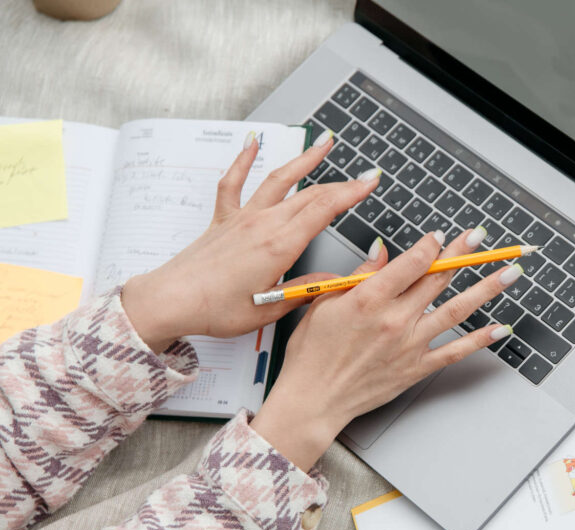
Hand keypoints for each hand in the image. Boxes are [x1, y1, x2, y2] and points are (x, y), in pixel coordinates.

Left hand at [121, 130, 379, 352]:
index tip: (371, 182)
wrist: (171, 301)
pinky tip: (252, 142)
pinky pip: (234, 182)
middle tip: (365, 175)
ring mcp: (242, 218)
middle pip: (310, 195)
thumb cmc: (216, 310)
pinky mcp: (223, 220)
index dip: (351, 193)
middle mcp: (263, 224)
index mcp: (279, 245)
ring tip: (324, 143)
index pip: (324, 210)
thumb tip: (338, 282)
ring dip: (304, 160)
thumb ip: (308, 289)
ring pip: (279, 180)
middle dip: (342, 183)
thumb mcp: (272, 308)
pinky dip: (243, 159)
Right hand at [250, 225, 522, 470]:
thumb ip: (360, 275)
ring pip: (457, 309)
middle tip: (482, 238)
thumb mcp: (325, 302)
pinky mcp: (416, 367)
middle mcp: (395, 319)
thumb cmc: (312, 354)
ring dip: (487, 288)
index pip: (412, 262)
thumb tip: (382, 252)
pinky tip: (501, 327)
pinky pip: (456, 351)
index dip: (431, 245)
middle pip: (438, 278)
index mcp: (369, 298)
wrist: (314, 400)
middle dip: (464, 253)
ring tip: (510, 272)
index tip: (441, 235)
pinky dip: (481, 339)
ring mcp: (410, 344)